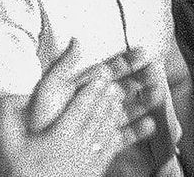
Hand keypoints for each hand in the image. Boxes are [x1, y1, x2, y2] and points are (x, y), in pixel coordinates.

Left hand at [12, 41, 158, 176]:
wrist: (36, 154)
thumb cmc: (39, 118)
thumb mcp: (49, 87)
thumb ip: (64, 65)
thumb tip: (76, 40)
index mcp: (81, 87)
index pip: (108, 69)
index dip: (126, 60)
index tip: (142, 52)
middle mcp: (93, 103)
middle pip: (122, 87)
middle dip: (140, 79)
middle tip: (156, 72)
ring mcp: (99, 124)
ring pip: (127, 110)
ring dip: (143, 101)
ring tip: (157, 93)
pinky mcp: (103, 144)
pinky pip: (124, 136)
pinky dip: (138, 130)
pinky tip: (150, 124)